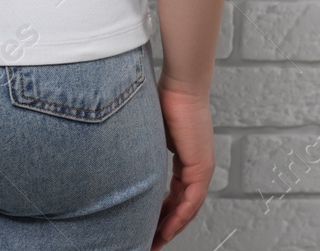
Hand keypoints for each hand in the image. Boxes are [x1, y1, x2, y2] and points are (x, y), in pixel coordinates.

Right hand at [153, 80, 214, 249]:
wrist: (182, 84)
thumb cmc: (165, 96)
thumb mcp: (148, 128)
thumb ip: (141, 143)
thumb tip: (118, 148)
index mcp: (186, 157)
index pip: (175, 192)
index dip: (161, 210)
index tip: (147, 223)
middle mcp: (196, 165)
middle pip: (182, 204)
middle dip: (165, 225)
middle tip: (149, 240)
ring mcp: (201, 167)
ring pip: (187, 207)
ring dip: (172, 226)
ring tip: (155, 241)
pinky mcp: (202, 167)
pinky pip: (191, 201)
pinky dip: (179, 217)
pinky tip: (166, 229)